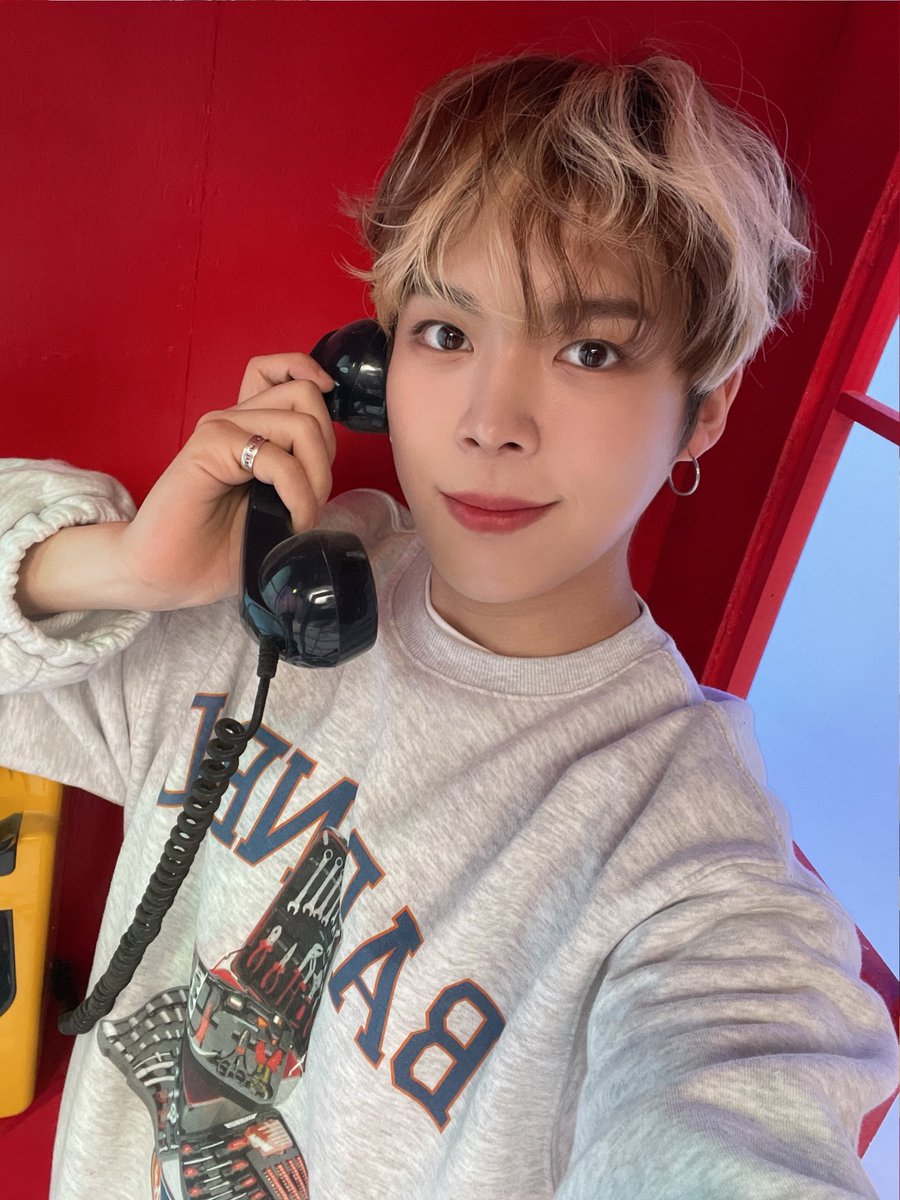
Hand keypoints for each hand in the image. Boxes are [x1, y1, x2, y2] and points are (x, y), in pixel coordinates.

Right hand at [116, 353, 337, 609]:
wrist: (165, 577)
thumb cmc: (214, 550)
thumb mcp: (271, 511)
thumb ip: (295, 480)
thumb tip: (329, 472)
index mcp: (248, 428)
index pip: (284, 372)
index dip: (315, 379)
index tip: (330, 409)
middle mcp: (234, 421)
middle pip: (305, 395)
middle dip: (327, 451)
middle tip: (314, 499)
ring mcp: (221, 430)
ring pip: (301, 423)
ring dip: (317, 476)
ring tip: (302, 514)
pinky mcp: (209, 448)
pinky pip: (277, 458)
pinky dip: (298, 494)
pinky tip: (291, 520)